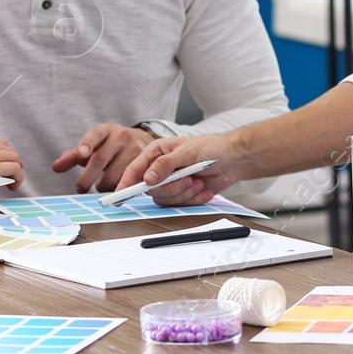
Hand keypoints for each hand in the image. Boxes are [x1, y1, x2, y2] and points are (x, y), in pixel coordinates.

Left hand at [51, 124, 154, 192]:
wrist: (142, 141)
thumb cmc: (111, 146)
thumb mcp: (94, 146)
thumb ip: (74, 156)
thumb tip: (56, 166)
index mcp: (105, 130)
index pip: (95, 134)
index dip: (87, 143)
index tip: (82, 153)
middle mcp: (121, 136)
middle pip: (100, 159)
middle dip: (87, 177)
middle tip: (80, 187)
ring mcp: (134, 148)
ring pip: (115, 173)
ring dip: (103, 186)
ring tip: (100, 187)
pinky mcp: (144, 163)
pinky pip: (129, 181)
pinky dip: (119, 190)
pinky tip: (115, 191)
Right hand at [115, 134, 234, 205]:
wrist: (232, 160)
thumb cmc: (210, 148)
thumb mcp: (187, 152)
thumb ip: (166, 164)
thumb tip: (148, 178)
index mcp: (155, 153)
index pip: (134, 170)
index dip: (125, 184)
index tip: (120, 197)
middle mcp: (159, 169)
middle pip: (151, 189)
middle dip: (172, 188)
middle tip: (189, 179)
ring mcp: (170, 183)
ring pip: (165, 199)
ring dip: (185, 193)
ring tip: (198, 181)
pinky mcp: (181, 194)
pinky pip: (179, 205)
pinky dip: (194, 199)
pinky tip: (204, 189)